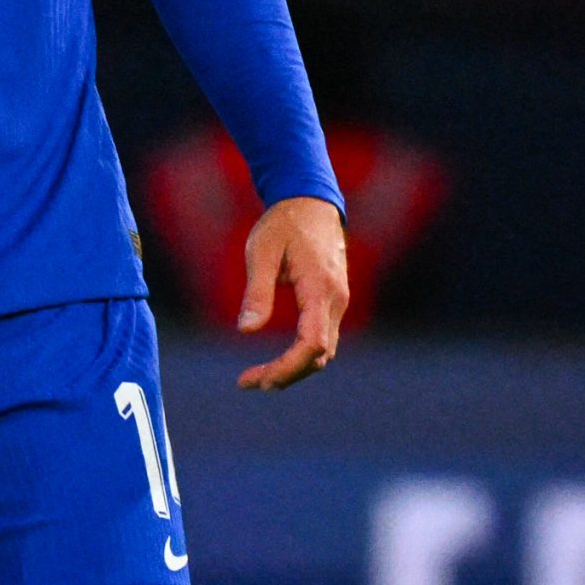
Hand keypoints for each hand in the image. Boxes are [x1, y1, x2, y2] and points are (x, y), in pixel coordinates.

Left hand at [235, 195, 348, 390]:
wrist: (310, 202)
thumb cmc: (283, 223)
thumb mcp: (261, 251)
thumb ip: (257, 291)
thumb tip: (246, 331)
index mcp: (320, 289)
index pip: (311, 345)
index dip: (285, 368)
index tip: (254, 379)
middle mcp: (336, 300)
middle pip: (319, 356)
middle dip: (286, 375)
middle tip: (248, 382)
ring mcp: (338, 302)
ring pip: (323, 351)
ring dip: (294, 369)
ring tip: (259, 377)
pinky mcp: (333, 301)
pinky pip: (323, 338)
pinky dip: (302, 355)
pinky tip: (279, 359)